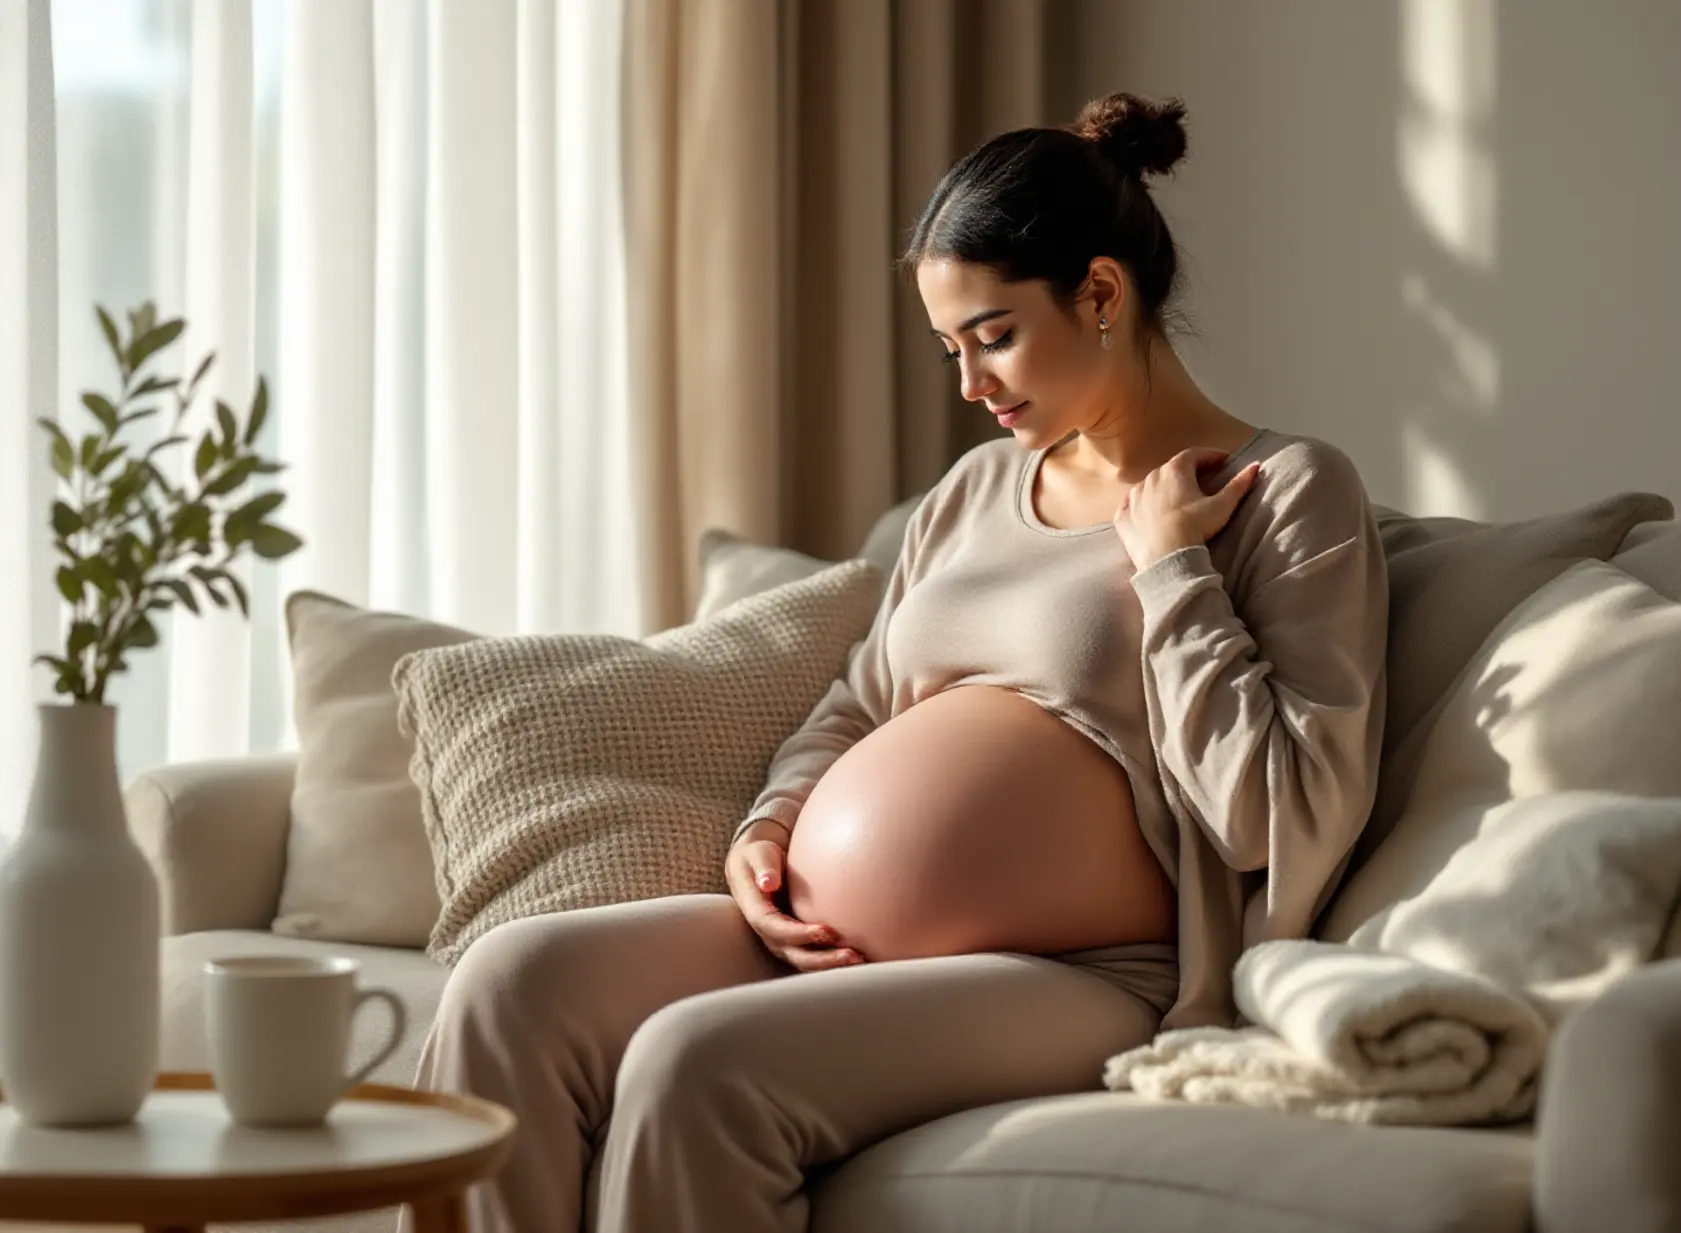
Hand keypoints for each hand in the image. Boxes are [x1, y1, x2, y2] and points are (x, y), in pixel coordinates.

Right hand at [726, 820, 864, 971]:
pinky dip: (834, 962)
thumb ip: (764, 867)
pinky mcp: (797, 942)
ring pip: (806, 961)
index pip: (775, 929)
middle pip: (794, 954)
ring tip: (860, 961)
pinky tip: (859, 959)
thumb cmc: (760, 856)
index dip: (799, 934)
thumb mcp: (758, 854)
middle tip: (851, 955)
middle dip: (822, 959)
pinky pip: (814, 957)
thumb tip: (768, 882)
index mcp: (756, 912)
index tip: (826, 930)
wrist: (756, 866)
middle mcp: (769, 933)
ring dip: (832, 965)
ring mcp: (783, 941)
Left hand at [1113, 448, 1260, 570]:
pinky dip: (1141, 505)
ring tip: (1177, 500)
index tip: (1223, 461)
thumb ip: (1238, 485)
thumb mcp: (1222, 506)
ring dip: (1164, 489)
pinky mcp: (1123, 517)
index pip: (1194, 455)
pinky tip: (1148, 512)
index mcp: (1175, 471)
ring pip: (1150, 486)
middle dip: (1187, 473)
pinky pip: (1131, 506)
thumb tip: (1256, 467)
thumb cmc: (1195, 528)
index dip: (1211, 456)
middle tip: (1202, 480)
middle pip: (1171, 469)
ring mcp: (1133, 497)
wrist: (1165, 557)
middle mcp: (1150, 478)